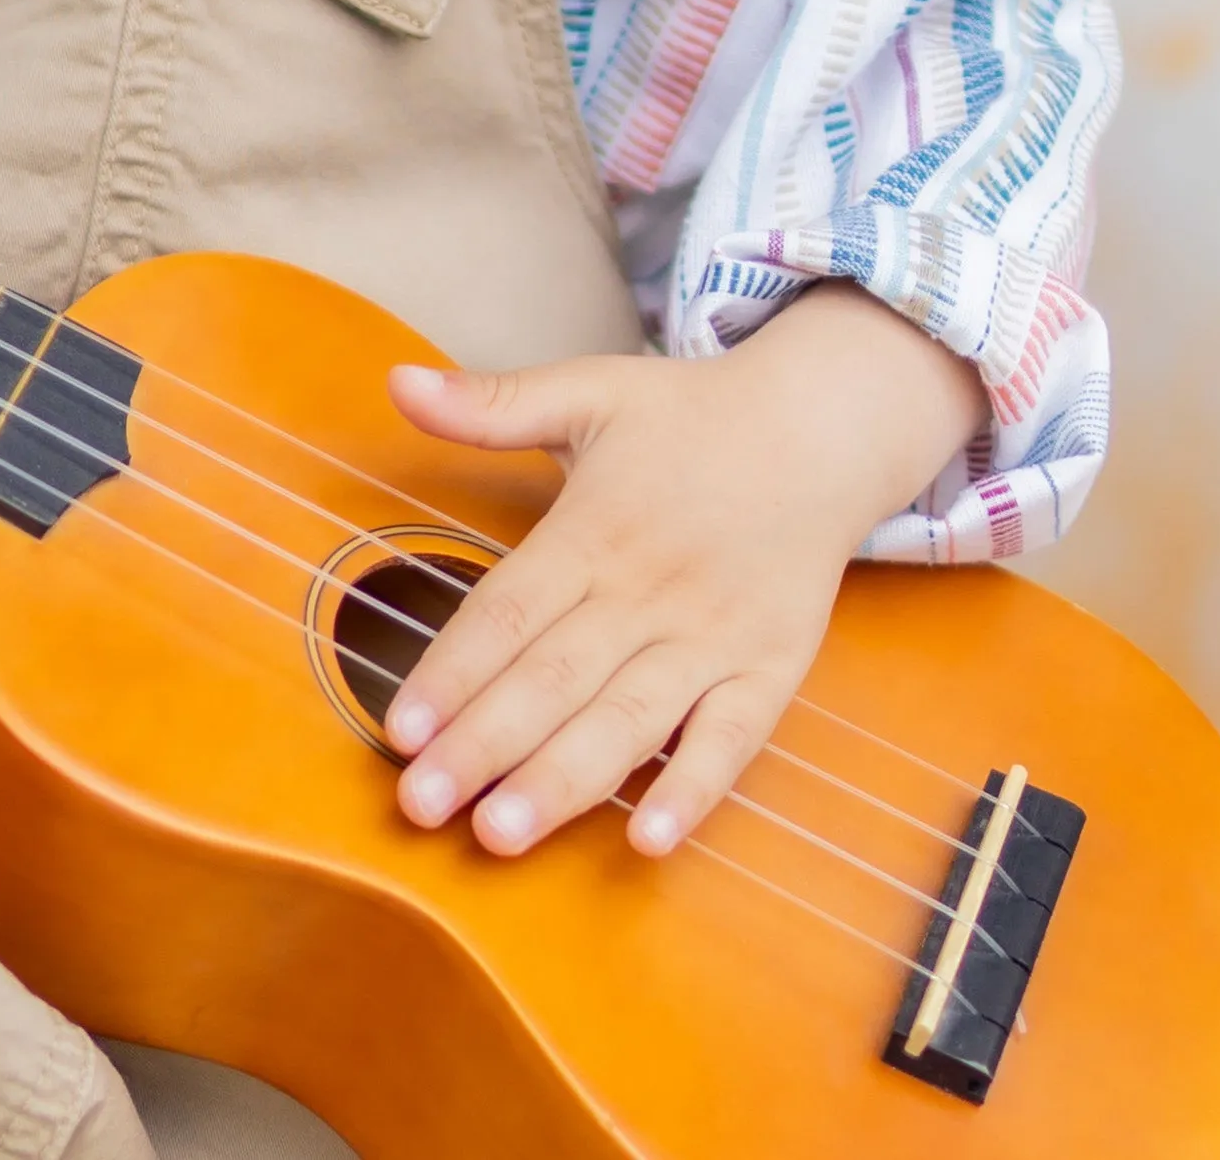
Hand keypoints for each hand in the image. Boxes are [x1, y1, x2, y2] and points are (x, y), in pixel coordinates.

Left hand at [381, 286, 986, 857]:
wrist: (821, 426)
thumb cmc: (688, 415)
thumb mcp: (587, 391)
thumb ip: (491, 402)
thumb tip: (398, 379)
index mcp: (594, 529)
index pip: (507, 613)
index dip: (451, 671)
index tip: (400, 728)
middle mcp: (649, 591)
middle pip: (554, 680)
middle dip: (484, 747)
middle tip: (422, 804)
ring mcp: (713, 637)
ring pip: (628, 722)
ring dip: (563, 782)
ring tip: (500, 834)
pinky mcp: (770, 668)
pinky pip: (733, 740)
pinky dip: (695, 790)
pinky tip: (647, 840)